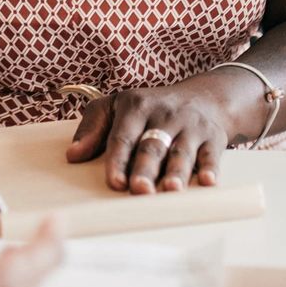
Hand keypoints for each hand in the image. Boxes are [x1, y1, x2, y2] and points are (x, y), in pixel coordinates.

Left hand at [65, 79, 240, 193]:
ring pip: (181, 152)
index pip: (123, 136)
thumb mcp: (117, 106)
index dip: (118, 159)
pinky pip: (212, 155)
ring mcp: (190, 126)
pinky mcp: (213, 138)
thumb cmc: (151, 108)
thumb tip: (72, 155)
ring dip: (177, 171)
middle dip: (145, 168)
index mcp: (136, 106)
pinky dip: (211, 168)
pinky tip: (208, 182)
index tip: (115, 182)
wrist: (205, 96)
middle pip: (152, 146)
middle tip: (139, 189)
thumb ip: (92, 128)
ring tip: (170, 190)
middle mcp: (164, 115)